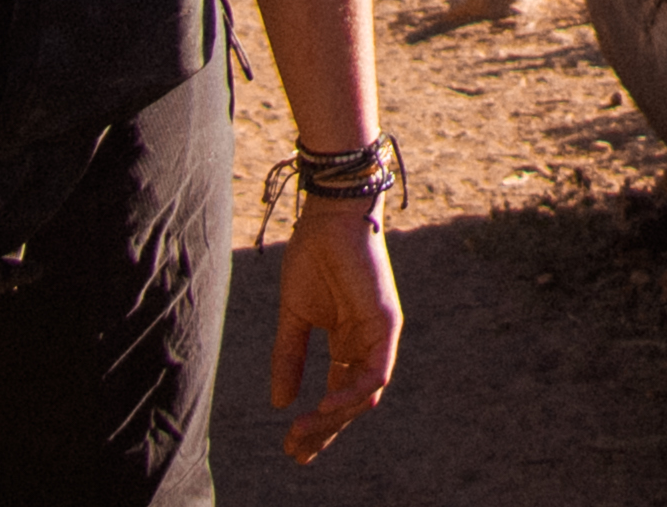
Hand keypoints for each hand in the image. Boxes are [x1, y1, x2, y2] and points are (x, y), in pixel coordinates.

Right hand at [268, 197, 401, 463]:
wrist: (328, 215)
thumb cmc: (313, 255)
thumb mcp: (294, 316)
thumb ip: (290, 357)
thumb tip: (280, 404)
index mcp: (347, 342)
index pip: (336, 396)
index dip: (317, 426)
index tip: (291, 449)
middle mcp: (366, 343)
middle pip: (349, 402)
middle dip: (322, 432)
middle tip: (294, 450)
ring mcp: (379, 334)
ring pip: (363, 395)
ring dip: (333, 419)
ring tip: (302, 431)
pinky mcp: (386, 322)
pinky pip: (375, 372)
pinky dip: (351, 394)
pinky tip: (323, 405)